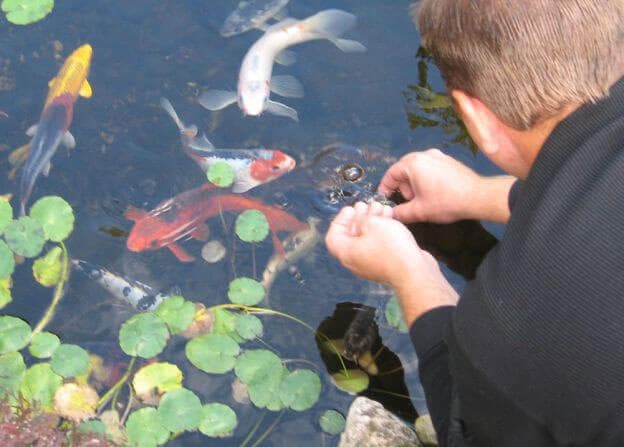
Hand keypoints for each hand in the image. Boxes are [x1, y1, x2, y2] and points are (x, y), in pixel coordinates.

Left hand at [325, 201, 458, 324]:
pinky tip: (390, 218)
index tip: (351, 209)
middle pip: (352, 235)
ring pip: (367, 238)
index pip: (334, 235)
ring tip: (380, 208)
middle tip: (366, 206)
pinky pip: (379, 244)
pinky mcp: (385, 264)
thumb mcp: (372, 223)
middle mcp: (355, 260)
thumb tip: (361, 219)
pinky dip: (382, 230)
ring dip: (373, 221)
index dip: (340, 219)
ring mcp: (370, 264)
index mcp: (346, 252)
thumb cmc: (392, 250)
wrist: (414, 271)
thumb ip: (362, 218)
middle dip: (359, 217)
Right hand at [378, 149, 480, 222]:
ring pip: (417, 168)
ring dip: (414, 183)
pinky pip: (429, 168)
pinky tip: (433, 193)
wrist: (478, 197)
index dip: (385, 187)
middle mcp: (425, 155)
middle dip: (402, 186)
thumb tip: (391, 214)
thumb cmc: (447, 202)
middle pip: (403, 169)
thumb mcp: (419, 211)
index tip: (384, 198)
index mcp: (414, 163)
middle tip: (409, 201)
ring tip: (422, 199)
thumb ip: (400, 213)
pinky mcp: (448, 161)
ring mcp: (438, 156)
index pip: (391, 173)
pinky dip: (425, 179)